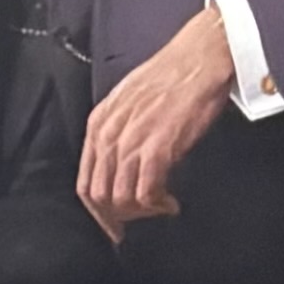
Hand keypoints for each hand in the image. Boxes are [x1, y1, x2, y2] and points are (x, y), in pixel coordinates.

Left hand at [75, 5, 239, 236]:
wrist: (199, 58)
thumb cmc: (171, 77)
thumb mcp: (128, 102)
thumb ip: (117, 132)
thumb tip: (118, 165)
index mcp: (98, 123)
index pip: (85, 182)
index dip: (97, 211)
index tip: (113, 225)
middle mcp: (109, 134)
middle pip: (99, 196)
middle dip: (118, 216)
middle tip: (141, 220)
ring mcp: (132, 141)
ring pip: (121, 198)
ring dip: (141, 212)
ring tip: (160, 207)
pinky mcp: (158, 147)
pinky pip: (146, 192)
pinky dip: (157, 205)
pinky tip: (170, 202)